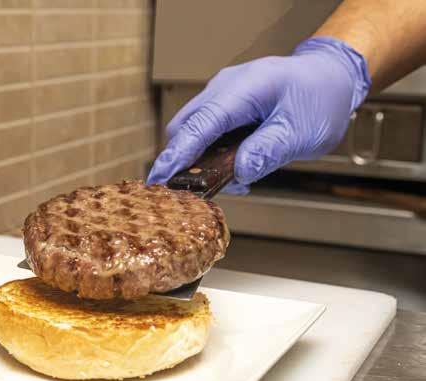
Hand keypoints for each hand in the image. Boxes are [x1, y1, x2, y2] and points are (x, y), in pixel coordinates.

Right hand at [147, 37, 370, 193]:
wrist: (331, 76)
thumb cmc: (321, 97)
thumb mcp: (303, 131)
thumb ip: (269, 151)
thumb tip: (240, 173)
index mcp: (245, 89)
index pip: (200, 124)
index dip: (178, 154)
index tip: (161, 178)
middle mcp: (226, 87)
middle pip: (185, 126)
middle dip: (182, 160)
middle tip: (191, 192)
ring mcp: (223, 94)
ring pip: (193, 129)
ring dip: (199, 159)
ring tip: (223, 182)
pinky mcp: (225, 105)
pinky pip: (206, 130)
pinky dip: (210, 153)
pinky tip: (231, 169)